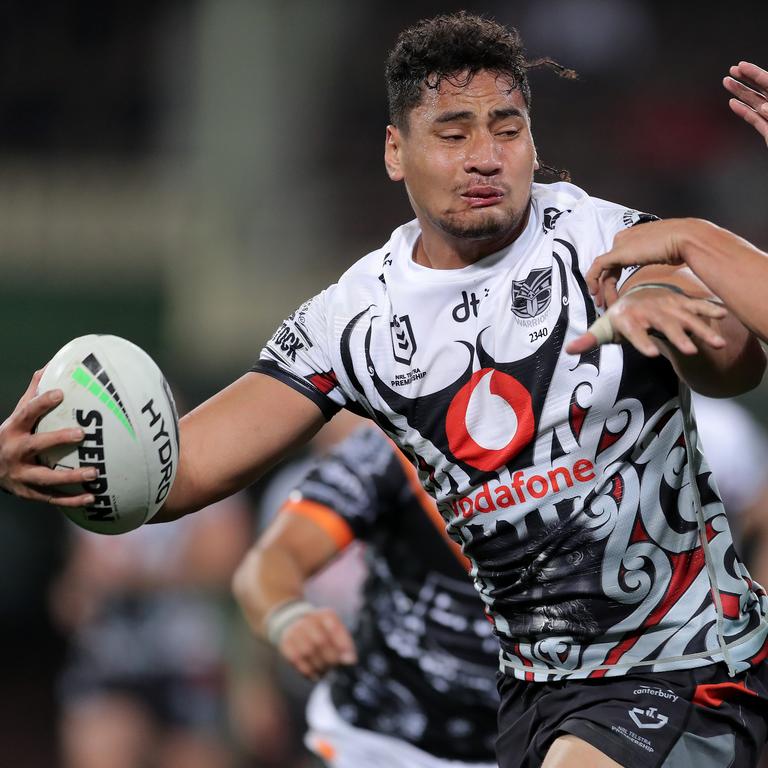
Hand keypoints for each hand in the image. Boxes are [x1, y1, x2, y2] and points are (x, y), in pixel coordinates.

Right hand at [0, 369, 96, 505]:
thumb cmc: (12, 436)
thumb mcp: (16, 416)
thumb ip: (32, 395)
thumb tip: (49, 366)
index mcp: (12, 430)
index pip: (26, 413)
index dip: (41, 402)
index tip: (60, 393)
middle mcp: (14, 452)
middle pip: (35, 445)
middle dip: (57, 439)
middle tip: (82, 434)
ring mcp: (20, 476)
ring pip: (45, 478)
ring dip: (70, 477)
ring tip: (95, 473)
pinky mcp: (28, 493)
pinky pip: (52, 499)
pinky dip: (71, 500)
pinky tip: (92, 498)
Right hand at [278, 607, 356, 679]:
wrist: (295, 623)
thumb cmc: (322, 632)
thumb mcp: (336, 632)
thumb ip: (345, 644)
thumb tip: (350, 661)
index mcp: (325, 615)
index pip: (334, 628)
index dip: (343, 645)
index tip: (349, 660)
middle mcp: (309, 619)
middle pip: (320, 641)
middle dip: (330, 659)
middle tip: (334, 668)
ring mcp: (295, 630)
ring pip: (307, 652)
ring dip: (318, 666)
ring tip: (325, 672)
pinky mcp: (286, 643)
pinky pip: (296, 659)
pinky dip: (307, 670)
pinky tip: (314, 675)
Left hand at [566, 286, 727, 357]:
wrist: (636, 295)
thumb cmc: (619, 318)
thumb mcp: (604, 328)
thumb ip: (590, 340)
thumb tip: (569, 349)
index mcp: (630, 318)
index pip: (635, 331)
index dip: (642, 342)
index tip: (651, 354)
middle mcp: (650, 312)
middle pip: (665, 325)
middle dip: (678, 338)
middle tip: (690, 351)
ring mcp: (668, 307)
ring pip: (686, 318)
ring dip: (702, 330)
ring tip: (716, 344)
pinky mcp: (681, 304)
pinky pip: (698, 306)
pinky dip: (710, 310)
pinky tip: (724, 315)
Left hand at [585, 220, 691, 307]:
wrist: (687, 239)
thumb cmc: (684, 246)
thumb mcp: (666, 253)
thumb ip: (656, 258)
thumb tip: (663, 266)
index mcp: (635, 238)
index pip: (617, 262)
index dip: (613, 280)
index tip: (617, 295)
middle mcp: (625, 239)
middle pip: (609, 268)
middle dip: (605, 287)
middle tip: (606, 304)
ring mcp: (620, 244)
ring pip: (603, 270)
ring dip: (602, 290)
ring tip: (605, 306)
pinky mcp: (618, 251)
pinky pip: (597, 267)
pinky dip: (593, 280)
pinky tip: (596, 293)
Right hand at [723, 61, 767, 146]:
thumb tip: (765, 107)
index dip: (755, 73)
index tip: (741, 65)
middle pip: (762, 89)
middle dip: (745, 80)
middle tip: (731, 71)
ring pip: (756, 102)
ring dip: (740, 93)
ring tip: (726, 83)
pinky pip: (755, 119)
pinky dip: (744, 111)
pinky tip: (733, 104)